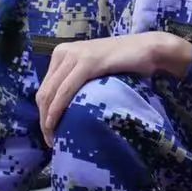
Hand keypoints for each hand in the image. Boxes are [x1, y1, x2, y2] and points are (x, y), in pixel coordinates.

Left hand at [36, 32, 191, 143]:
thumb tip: (65, 109)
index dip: (43, 113)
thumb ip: (78, 82)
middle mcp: (63, 52)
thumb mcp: (94, 71)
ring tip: (54, 139)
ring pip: (51, 93)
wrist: (148, 49)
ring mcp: (75, 55)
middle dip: (43, 120)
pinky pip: (65, 90)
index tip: (50, 133)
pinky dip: (57, 109)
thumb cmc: (125, 64)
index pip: (45, 88)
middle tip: (51, 141)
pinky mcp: (87, 62)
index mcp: (62, 54)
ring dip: (48, 119)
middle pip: (44, 92)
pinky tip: (56, 124)